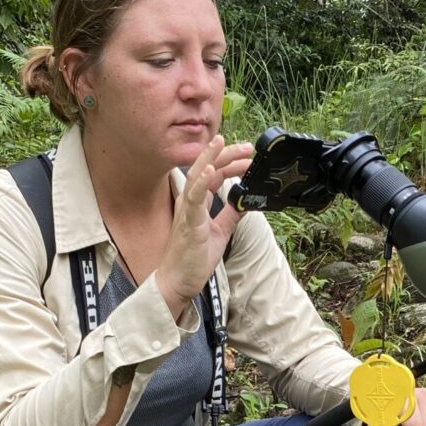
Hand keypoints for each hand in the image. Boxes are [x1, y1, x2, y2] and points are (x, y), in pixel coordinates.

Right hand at [156, 135, 253, 316]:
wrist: (179, 282)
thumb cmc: (193, 258)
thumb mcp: (220, 232)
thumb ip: (230, 215)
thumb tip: (244, 201)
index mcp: (197, 204)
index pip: (213, 176)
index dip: (229, 163)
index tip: (246, 156)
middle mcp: (189, 203)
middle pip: (206, 170)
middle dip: (225, 155)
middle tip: (246, 146)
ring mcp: (187, 211)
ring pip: (196, 177)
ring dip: (211, 159)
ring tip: (223, 144)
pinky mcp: (189, 224)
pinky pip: (194, 199)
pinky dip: (202, 183)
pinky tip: (210, 170)